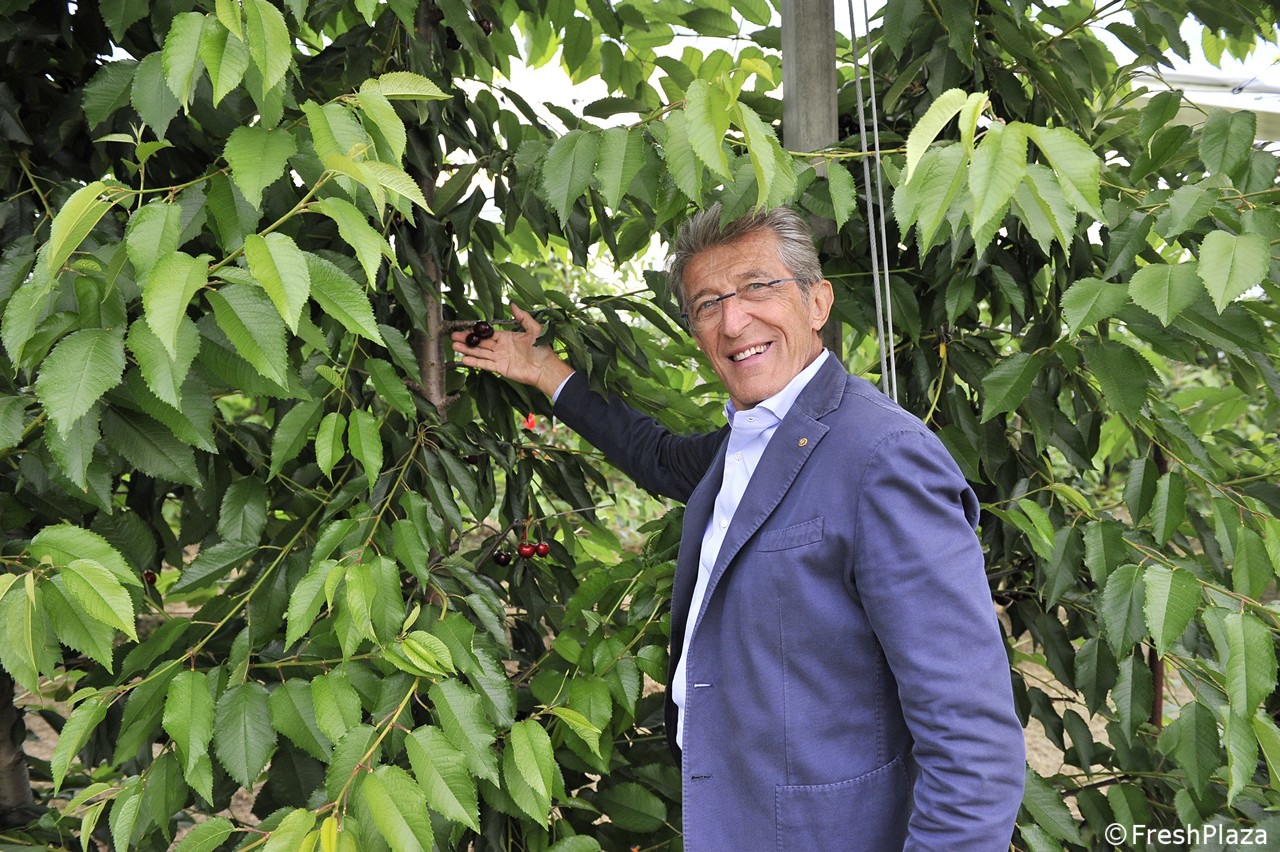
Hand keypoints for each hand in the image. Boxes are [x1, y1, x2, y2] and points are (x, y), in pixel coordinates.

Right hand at [451, 303, 573, 397]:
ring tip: (454, 347)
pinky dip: (474, 362)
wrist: (546, 368)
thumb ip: (522, 316)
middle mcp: (501, 347)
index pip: (488, 333)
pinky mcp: (500, 368)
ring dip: (467, 350)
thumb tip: (512, 303)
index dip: (476, 331)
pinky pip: (485, 364)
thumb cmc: (542, 348)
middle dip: (467, 340)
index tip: (465, 328)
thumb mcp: (534, 328)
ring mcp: (500, 358)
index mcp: (507, 337)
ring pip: (480, 353)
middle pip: (480, 343)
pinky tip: (463, 359)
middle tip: (454, 337)